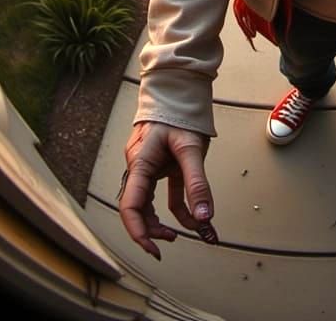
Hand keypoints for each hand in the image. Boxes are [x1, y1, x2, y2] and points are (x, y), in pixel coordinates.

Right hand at [118, 121, 215, 258]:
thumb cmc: (178, 111)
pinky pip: (166, 193)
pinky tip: (193, 217)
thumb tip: (204, 216)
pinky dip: (178, 208)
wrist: (179, 87)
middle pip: (137, 208)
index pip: (131, 205)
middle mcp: (140, 166)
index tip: (152, 248)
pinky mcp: (162, 165)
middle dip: (151, 230)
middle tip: (167, 246)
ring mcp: (150, 166)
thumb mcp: (190, 147)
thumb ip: (197, 183)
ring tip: (182, 234)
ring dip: (162, 222)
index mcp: (141, 162)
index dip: (138, 231)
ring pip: (149, 203)